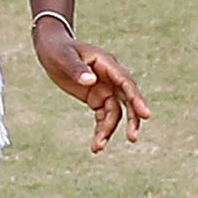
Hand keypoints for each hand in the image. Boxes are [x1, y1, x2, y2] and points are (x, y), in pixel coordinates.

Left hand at [38, 20, 148, 152]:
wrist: (52, 50)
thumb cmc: (59, 50)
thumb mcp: (64, 58)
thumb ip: (77, 69)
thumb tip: (91, 81)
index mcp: (108, 65)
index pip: (126, 83)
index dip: (136, 99)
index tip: (145, 114)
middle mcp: (111, 78)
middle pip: (127, 100)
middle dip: (131, 120)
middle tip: (132, 138)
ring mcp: (105, 89)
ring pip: (114, 113)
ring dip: (108, 131)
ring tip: (97, 148)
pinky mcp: (96, 98)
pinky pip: (103, 116)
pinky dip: (100, 130)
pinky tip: (96, 145)